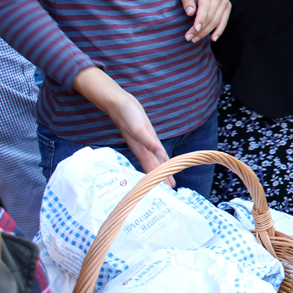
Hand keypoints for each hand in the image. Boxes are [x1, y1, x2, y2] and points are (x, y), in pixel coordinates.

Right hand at [73, 67, 174, 185]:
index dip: (160, 178)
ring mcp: (146, 142)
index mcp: (141, 149)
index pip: (152, 168)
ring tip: (169, 178)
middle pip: (155, 166)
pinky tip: (164, 159)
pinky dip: (160, 156)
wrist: (120, 103)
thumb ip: (149, 142)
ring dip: (162, 168)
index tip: (166, 189)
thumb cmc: (127, 115)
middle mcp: (143, 148)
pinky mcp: (148, 135)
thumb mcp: (139, 128)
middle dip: (162, 177)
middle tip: (172, 189)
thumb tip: (160, 154)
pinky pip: (156, 148)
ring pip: (156, 159)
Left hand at [180, 0, 231, 42]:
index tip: (193, 31)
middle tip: (189, 38)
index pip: (204, 7)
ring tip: (195, 39)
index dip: (199, 20)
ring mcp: (225, 0)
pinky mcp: (228, 6)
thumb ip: (187, 1)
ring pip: (217, 20)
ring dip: (206, 32)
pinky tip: (213, 38)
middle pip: (210, 16)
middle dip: (200, 29)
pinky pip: (224, 21)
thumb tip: (190, 13)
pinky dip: (219, 31)